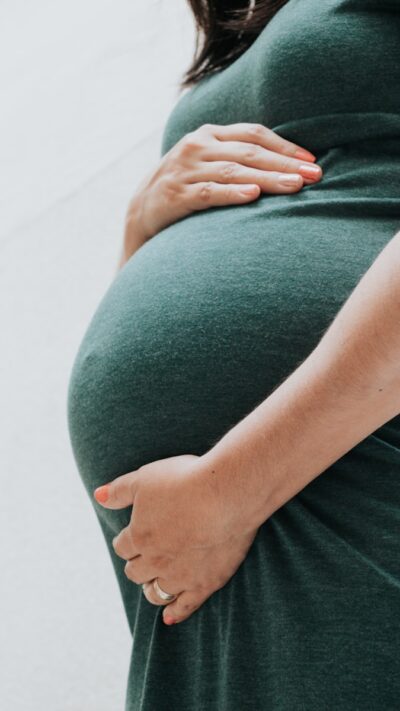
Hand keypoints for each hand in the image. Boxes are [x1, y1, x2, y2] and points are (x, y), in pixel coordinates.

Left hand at [93, 454, 258, 624]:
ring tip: (155, 583)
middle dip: (138, 564)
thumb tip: (98, 496)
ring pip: (157, 592)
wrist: (225, 494)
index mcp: (139, 536)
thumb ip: (119, 490)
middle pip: (136, 571)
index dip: (127, 541)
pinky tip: (169, 617)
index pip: (123, 547)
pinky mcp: (205, 583)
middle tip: (145, 558)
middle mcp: (155, 560)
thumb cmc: (185, 480)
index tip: (133, 537)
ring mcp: (180, 575)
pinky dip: (175, 613)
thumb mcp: (145, 478)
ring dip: (152, 588)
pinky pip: (185, 606)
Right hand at [122, 122, 321, 262]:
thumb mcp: (208, 165)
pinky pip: (209, 192)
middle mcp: (196, 146)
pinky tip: (253, 195)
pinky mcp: (175, 195)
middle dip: (285, 164)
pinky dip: (232, 193)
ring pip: (234, 171)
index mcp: (208, 134)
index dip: (285, 146)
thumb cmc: (185, 189)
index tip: (312, 161)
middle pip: (249, 152)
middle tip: (314, 176)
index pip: (254, 134)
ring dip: (268, 179)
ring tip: (295, 187)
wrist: (140, 213)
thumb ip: (237, 159)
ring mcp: (184, 170)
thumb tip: (286, 166)